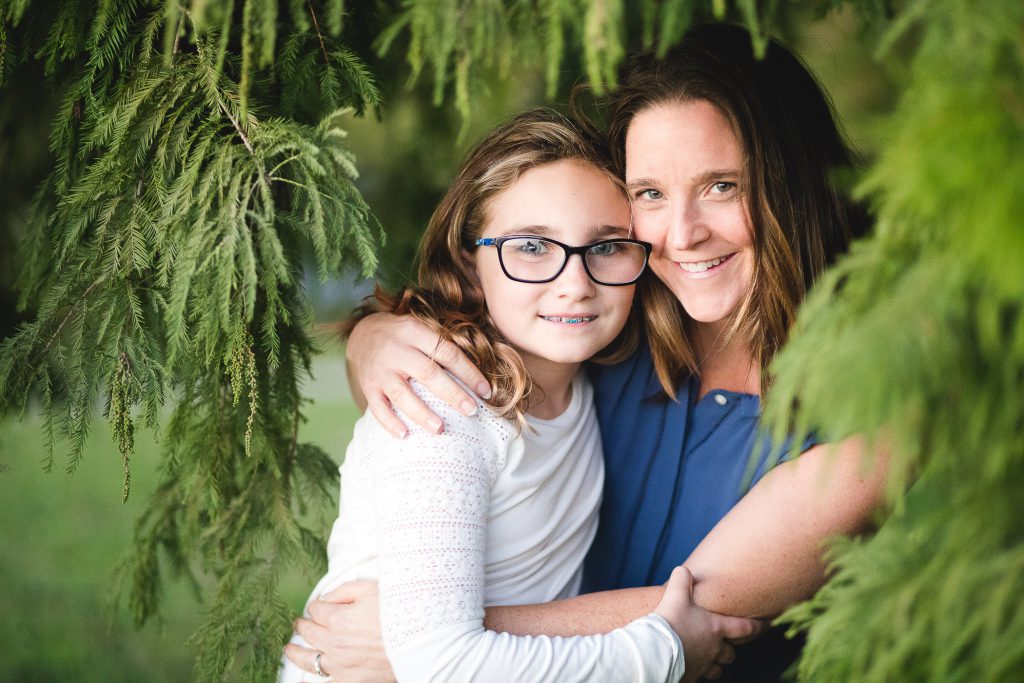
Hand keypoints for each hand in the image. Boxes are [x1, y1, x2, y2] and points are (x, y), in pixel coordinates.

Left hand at [284, 581, 393, 681]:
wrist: (419, 640)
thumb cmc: (399, 613)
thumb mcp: (371, 589)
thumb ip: (344, 590)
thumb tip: (327, 596)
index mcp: (337, 618)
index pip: (316, 610)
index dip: (317, 606)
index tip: (318, 606)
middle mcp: (334, 642)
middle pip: (309, 633)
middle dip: (302, 626)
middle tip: (298, 624)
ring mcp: (340, 665)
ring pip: (308, 660)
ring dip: (295, 654)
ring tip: (289, 650)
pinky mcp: (350, 681)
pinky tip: (303, 681)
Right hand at [347, 312, 490, 437]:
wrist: (362, 334)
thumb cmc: (403, 335)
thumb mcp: (420, 327)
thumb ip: (442, 344)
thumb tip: (476, 372)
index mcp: (415, 332)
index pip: (447, 352)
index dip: (468, 372)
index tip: (485, 391)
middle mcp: (397, 350)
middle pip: (428, 373)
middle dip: (452, 394)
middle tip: (471, 411)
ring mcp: (381, 370)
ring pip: (402, 394)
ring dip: (422, 413)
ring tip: (441, 429)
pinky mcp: (368, 386)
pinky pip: (378, 407)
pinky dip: (390, 422)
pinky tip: (405, 435)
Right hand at [654, 566, 764, 681]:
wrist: (656, 650)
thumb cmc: (670, 622)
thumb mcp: (675, 595)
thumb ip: (681, 580)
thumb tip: (683, 570)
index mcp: (716, 629)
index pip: (745, 628)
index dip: (757, 626)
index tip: (766, 625)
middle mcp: (714, 649)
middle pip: (730, 654)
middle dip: (729, 649)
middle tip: (723, 642)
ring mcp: (703, 665)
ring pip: (717, 669)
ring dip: (715, 663)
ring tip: (706, 657)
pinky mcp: (690, 676)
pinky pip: (698, 677)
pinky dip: (695, 672)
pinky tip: (688, 666)